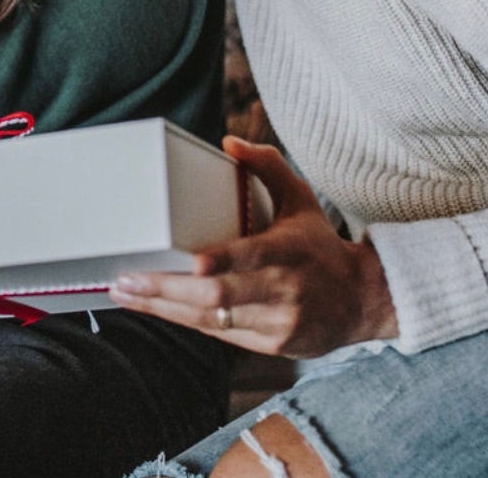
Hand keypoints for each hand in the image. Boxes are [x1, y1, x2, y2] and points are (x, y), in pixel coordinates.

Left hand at [107, 137, 396, 357]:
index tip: (194, 261)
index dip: (225, 262)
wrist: (362, 300)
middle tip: (128, 279)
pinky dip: (184, 319)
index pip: (256, 256)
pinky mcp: (271, 346)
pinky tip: (154, 307)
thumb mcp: (302, 199)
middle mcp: (286, 290)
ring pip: (213, 318)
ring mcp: (278, 322)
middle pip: (221, 295)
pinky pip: (220, 333)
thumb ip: (267, 166)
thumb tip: (229, 141)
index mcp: (293, 251)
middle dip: (168, 289)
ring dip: (165, 308)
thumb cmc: (319, 245)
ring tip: (126, 293)